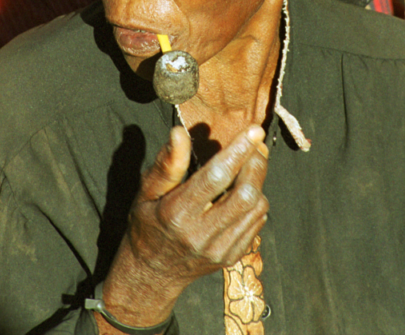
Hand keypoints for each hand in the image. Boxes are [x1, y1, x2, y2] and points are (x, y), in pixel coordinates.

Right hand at [99, 125, 268, 327]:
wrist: (152, 273)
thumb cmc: (147, 224)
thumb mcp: (146, 191)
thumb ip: (167, 164)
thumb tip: (179, 132)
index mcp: (176, 213)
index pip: (216, 177)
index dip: (237, 151)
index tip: (253, 131)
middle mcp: (200, 235)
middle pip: (245, 194)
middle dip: (255, 164)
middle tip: (254, 146)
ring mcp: (219, 250)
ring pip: (256, 208)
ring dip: (257, 183)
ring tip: (246, 169)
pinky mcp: (231, 258)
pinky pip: (257, 223)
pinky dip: (255, 202)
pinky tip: (240, 195)